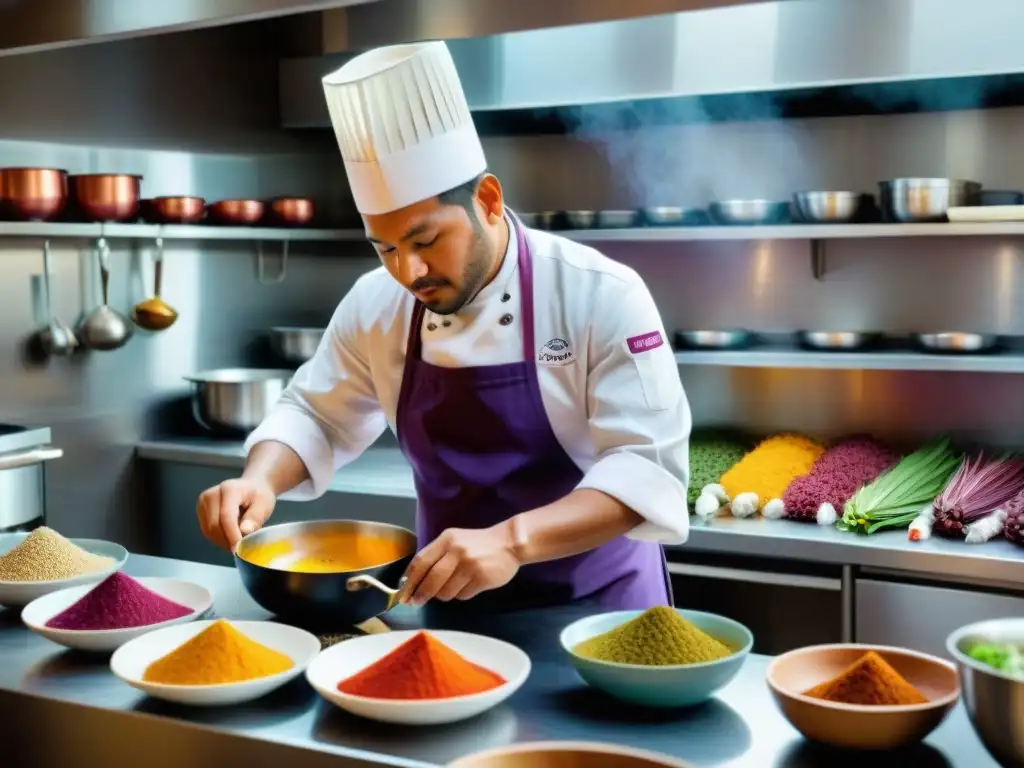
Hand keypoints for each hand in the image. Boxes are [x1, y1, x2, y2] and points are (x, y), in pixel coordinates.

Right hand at [196, 478, 275, 551]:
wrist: (251, 487)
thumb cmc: (259, 495)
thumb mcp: (264, 505)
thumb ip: (255, 517)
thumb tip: (244, 531)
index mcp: (229, 489)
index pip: (226, 516)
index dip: (232, 535)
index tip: (239, 549)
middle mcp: (211, 494)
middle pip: (214, 525)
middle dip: (227, 541)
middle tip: (241, 548)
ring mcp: (203, 502)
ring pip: (208, 530)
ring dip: (222, 541)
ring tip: (237, 541)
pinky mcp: (201, 511)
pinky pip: (206, 531)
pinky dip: (218, 538)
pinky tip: (230, 537)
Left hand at [401, 524, 520, 605]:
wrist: (509, 543)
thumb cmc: (477, 544)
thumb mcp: (455, 541)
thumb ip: (436, 556)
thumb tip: (414, 581)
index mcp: (446, 540)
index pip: (420, 562)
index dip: (409, 580)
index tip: (402, 593)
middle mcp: (456, 551)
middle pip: (430, 580)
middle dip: (421, 594)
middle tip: (417, 601)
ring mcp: (470, 565)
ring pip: (445, 592)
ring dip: (444, 594)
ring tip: (453, 586)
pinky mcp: (481, 578)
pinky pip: (462, 595)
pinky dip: (461, 594)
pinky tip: (468, 585)